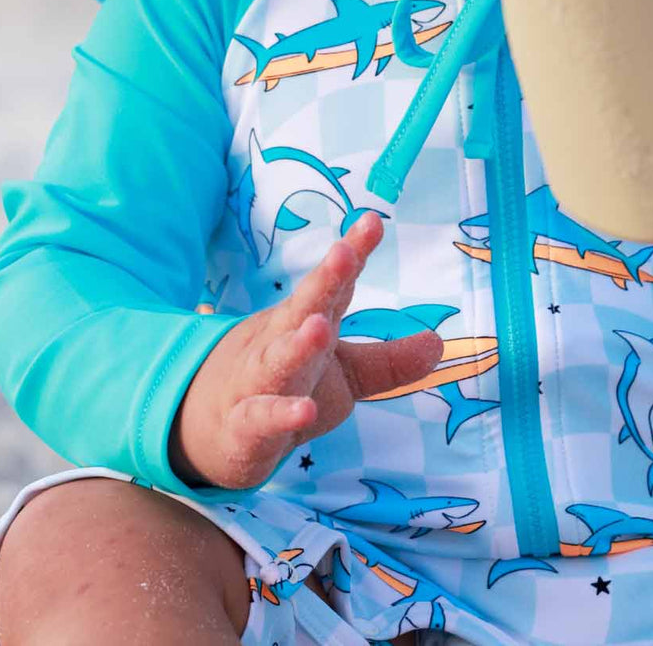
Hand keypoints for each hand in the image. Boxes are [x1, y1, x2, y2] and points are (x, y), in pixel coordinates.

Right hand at [168, 211, 442, 489]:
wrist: (213, 433)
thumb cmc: (288, 388)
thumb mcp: (343, 374)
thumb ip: (388, 361)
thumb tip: (439, 344)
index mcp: (306, 323)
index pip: (334, 286)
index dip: (353, 253)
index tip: (372, 221)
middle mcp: (280, 344)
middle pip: (302, 309)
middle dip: (323, 281)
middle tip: (342, 254)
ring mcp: (258, 384)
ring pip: (277, 361)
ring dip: (298, 344)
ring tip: (319, 327)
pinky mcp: (244, 429)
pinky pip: (261, 420)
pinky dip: (280, 416)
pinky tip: (302, 412)